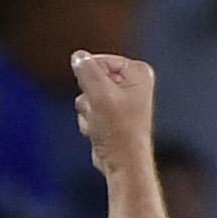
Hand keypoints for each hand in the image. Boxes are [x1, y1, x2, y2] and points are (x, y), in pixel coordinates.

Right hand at [71, 51, 156, 173]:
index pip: (100, 60)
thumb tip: (78, 56)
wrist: (122, 160)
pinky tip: (98, 131)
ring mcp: (122, 99)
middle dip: (88, 96)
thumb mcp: (99, 94)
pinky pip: (89, 111)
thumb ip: (87, 70)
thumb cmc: (119, 130)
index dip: (89, 77)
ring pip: (87, 96)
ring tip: (100, 123)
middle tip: (99, 110)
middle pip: (92, 79)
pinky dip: (89, 121)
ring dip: (87, 111)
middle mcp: (133, 83)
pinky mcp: (112, 115)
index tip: (94, 94)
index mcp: (138, 72)